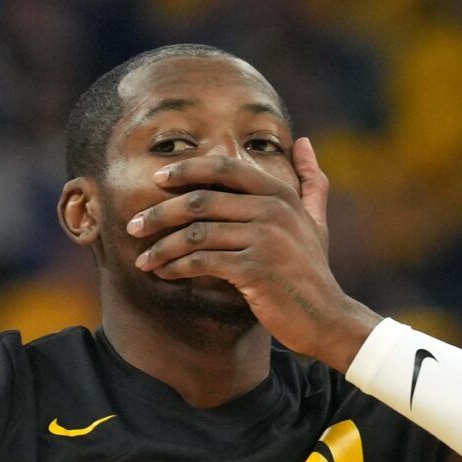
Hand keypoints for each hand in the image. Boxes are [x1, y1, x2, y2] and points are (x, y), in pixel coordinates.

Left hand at [127, 137, 379, 368]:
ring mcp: (264, 239)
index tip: (158, 180)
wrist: (327, 319)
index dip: (186, 170)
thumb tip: (303, 142)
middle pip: (200, 200)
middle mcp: (272, 210)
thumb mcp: (316, 221)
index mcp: (280, 193)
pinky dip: (177, 268)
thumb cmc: (313, 272)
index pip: (223, 168)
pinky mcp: (254, 270)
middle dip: (160, 213)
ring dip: (162, 247)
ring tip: (143, 259)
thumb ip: (311, 181)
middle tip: (134, 225)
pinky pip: (203, 262)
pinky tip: (164, 274)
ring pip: (196, 233)